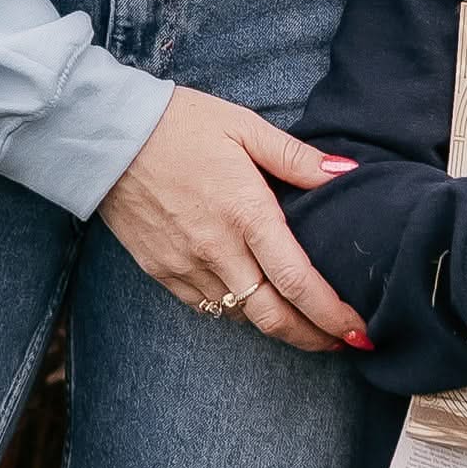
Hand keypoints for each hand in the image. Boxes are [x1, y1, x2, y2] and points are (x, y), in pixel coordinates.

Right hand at [97, 86, 366, 353]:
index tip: (360, 333)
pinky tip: (253, 303)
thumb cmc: (179, 124)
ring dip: (277, 326)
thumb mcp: (244, 126)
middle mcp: (217, 249)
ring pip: (241, 316)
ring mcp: (185, 265)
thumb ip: (297, 157)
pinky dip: (236, 312)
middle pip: (273, 316)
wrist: (106, 135)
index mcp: (246, 213)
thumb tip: (346, 173)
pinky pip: (206, 307)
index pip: (298, 281)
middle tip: (342, 342)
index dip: (332, 315)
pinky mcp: (161, 272)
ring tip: (304, 321)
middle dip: (313, 337)